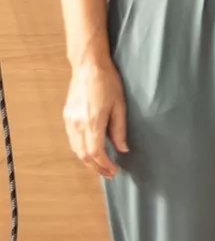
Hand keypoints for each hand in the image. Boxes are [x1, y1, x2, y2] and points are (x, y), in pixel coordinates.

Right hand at [62, 51, 126, 179]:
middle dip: (96, 167)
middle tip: (109, 173)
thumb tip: (122, 149)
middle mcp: (77, 124)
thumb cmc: (108, 82)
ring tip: (101, 165)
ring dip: (87, 160)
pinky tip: (91, 152)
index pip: (95, 152)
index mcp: (92, 122)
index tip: (114, 171)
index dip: (104, 165)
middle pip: (83, 155)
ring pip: (75, 149)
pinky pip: (72, 139)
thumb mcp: (120, 106)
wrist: (88, 66)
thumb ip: (119, 130)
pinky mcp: (67, 116)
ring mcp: (69, 120)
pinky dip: (80, 150)